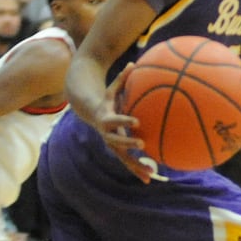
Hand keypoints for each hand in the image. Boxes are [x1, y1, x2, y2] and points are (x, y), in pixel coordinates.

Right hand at [102, 64, 150, 181]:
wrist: (91, 113)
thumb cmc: (106, 99)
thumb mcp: (111, 88)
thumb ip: (122, 77)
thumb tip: (133, 62)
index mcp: (107, 119)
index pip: (115, 120)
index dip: (124, 121)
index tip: (136, 121)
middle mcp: (107, 134)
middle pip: (117, 142)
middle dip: (128, 143)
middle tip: (142, 144)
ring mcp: (112, 144)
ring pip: (123, 158)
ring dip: (135, 166)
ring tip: (149, 174)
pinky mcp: (118, 151)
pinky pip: (128, 162)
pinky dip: (138, 170)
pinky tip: (149, 178)